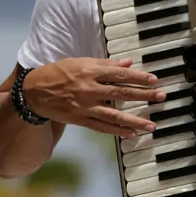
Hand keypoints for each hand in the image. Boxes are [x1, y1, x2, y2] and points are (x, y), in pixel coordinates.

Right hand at [22, 57, 165, 138]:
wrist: (34, 92)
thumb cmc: (59, 73)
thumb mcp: (81, 62)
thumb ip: (106, 64)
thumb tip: (128, 63)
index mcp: (90, 71)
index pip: (119, 74)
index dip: (138, 77)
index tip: (154, 80)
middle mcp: (89, 89)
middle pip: (121, 93)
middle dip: (143, 96)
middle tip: (161, 97)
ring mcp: (85, 106)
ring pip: (114, 115)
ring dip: (135, 120)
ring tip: (151, 125)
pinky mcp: (80, 120)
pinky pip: (102, 127)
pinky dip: (118, 131)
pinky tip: (132, 133)